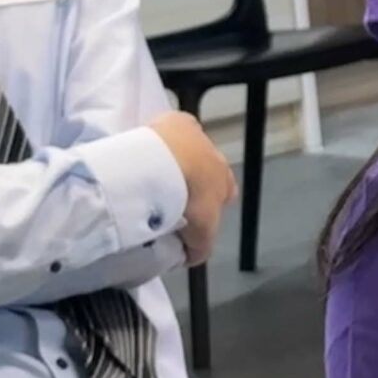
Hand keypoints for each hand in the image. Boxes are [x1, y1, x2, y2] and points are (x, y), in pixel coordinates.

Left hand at [146, 111, 235, 265]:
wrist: (173, 163)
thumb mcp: (201, 233)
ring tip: (156, 174)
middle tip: (171, 196)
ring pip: (192, 149)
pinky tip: (151, 150)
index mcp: (225, 181)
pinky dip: (165, 139)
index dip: (211, 204)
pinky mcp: (181, 120)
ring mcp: (200, 136)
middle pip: (210, 168)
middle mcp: (217, 156)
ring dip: (178, 159)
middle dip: (195, 180)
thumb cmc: (193, 198)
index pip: (226, 192)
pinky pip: (176, 128)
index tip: (193, 215)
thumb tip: (190, 256)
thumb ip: (200, 247)